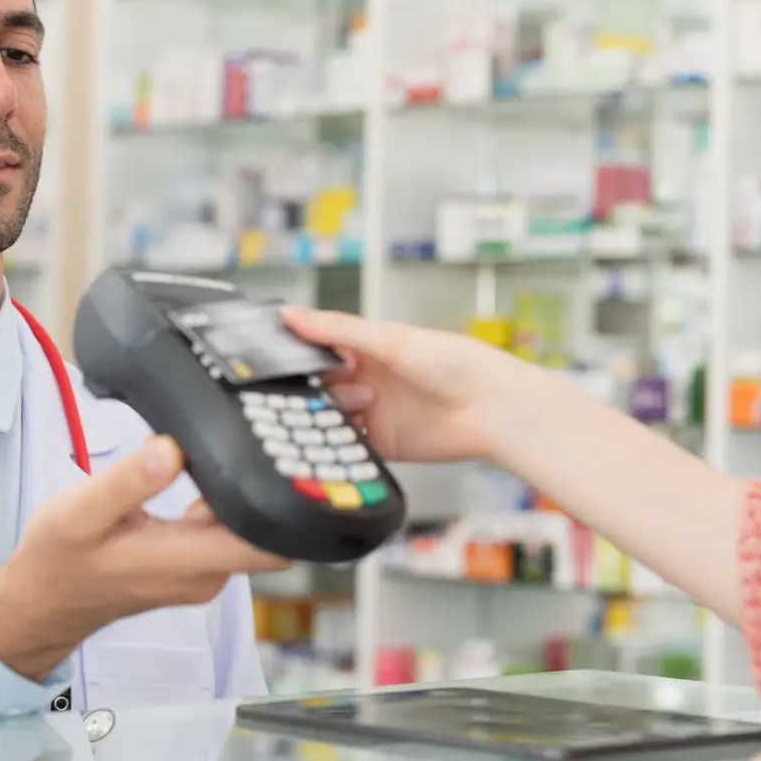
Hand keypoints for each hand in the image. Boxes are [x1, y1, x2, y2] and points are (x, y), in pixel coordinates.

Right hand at [0, 436, 287, 681]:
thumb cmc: (58, 560)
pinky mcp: (193, 566)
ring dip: (245, 492)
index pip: (271, 544)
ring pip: (246, 529)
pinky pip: (226, 532)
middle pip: (267, 530)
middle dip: (272, 487)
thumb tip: (173, 450)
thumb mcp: (81, 512)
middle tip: (262, 435)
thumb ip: (130, 482)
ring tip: (233, 445)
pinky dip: (225, 502)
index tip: (294, 461)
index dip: (294, 507)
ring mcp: (203, 573)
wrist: (40, 604)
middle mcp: (207, 573)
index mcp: (188, 561)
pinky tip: (206, 470)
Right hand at [280, 308, 550, 463]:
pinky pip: (349, 447)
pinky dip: (339, 445)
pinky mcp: (382, 445)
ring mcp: (373, 413)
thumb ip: (336, 330)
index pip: (316, 350)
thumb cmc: (453, 361)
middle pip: (319, 387)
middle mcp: (365, 380)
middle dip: (309, 390)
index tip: (268, 358)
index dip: (294, 355)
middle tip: (300, 390)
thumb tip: (290, 313)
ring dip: (326, 416)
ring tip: (337, 410)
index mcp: (365, 349)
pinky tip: (333, 440)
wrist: (492, 408)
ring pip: (330, 418)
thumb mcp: (389, 339)